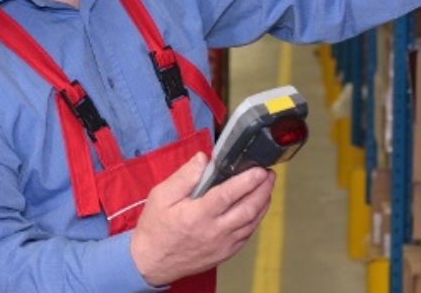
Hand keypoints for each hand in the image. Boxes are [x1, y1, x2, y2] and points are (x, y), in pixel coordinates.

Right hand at [130, 152, 275, 285]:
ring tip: (267, 187)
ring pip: (252, 223)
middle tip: (269, 175)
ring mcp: (222, 245)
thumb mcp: (161, 196)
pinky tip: (257, 208)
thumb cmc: (156, 228)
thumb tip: (203, 159)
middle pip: (248, 209)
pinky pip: (247, 235)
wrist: (152, 261)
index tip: (259, 170)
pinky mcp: (225, 253)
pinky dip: (256, 219)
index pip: (229, 195)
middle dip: (263, 189)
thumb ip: (184, 176)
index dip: (247, 181)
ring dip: (263, 203)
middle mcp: (214, 231)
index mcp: (198, 215)